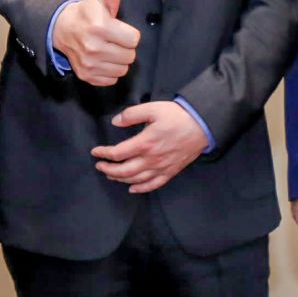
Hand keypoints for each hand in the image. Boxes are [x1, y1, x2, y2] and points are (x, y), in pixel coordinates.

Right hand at [52, 0, 141, 85]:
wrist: (62, 29)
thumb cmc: (87, 14)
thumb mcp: (100, 0)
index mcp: (100, 27)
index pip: (133, 39)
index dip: (129, 34)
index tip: (119, 30)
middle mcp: (94, 48)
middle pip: (130, 56)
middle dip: (125, 48)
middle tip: (114, 40)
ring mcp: (89, 64)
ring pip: (122, 69)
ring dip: (119, 60)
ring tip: (109, 49)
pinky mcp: (86, 76)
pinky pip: (111, 79)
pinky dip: (110, 71)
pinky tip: (103, 60)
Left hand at [91, 100, 207, 193]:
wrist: (202, 125)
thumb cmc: (177, 116)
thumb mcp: (153, 108)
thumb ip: (131, 114)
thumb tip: (115, 122)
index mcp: (144, 143)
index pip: (117, 153)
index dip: (103, 153)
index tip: (95, 151)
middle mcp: (151, 159)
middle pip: (123, 170)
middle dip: (108, 169)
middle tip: (100, 165)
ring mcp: (161, 167)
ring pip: (136, 179)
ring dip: (120, 179)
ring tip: (111, 175)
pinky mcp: (170, 171)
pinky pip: (153, 184)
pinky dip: (141, 188)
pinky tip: (132, 188)